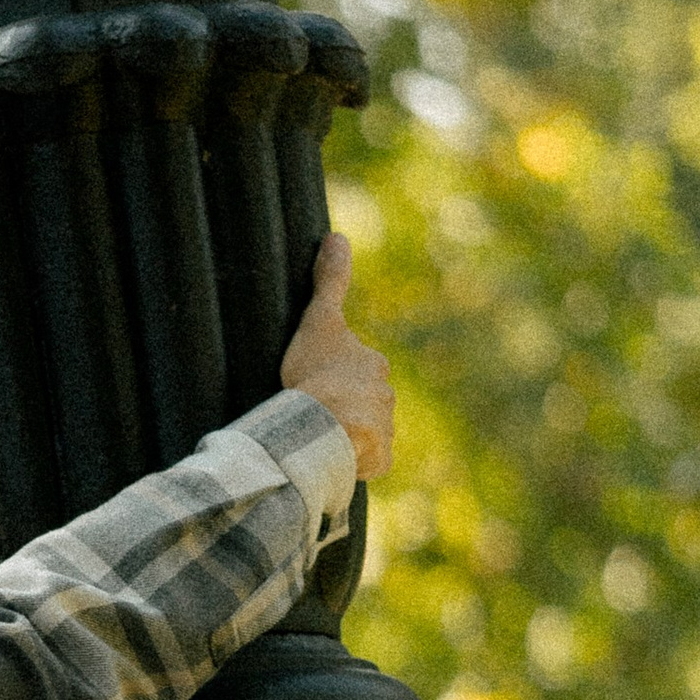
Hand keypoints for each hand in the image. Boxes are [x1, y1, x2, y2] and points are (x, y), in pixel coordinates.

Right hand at [280, 230, 392, 480]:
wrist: (323, 424)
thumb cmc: (315, 373)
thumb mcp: (318, 321)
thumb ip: (329, 282)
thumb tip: (337, 236)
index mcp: (374, 366)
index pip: (355, 374)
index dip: (332, 381)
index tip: (312, 388)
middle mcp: (387, 397)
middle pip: (362, 404)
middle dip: (342, 411)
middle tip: (313, 415)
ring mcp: (385, 430)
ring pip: (365, 434)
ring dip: (346, 438)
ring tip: (319, 439)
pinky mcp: (381, 461)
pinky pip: (367, 463)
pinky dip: (352, 463)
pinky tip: (331, 458)